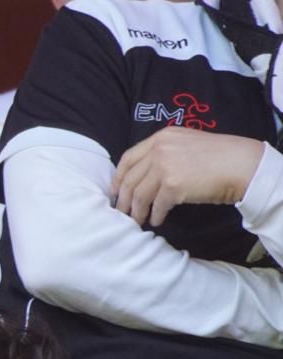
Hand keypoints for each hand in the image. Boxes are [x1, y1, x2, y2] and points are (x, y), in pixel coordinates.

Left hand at [111, 128, 263, 227]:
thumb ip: (165, 153)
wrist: (243, 164)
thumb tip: (145, 175)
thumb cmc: (219, 156)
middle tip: (121, 212)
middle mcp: (159, 150)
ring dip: (137, 211)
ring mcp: (165, 167)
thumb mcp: (186, 143)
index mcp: (161, 138)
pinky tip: (157, 221)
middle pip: (130, 179)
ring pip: (139, 195)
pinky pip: (156, 205)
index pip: (128, 158)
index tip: (115, 191)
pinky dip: (155, 216)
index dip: (118, 177)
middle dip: (123, 199)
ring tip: (138, 220)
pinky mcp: (173, 186)